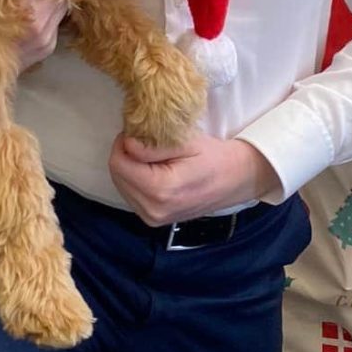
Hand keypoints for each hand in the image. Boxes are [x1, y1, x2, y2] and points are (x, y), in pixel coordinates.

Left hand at [108, 132, 279, 225]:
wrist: (234, 181)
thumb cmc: (213, 157)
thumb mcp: (186, 142)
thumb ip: (153, 147)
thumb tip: (127, 144)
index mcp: (161, 190)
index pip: (119, 163)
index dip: (123, 142)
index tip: (138, 131)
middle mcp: (153, 210)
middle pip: (117, 175)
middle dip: (125, 153)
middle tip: (144, 140)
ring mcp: (153, 218)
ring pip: (121, 185)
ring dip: (129, 166)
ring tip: (150, 155)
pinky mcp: (153, 220)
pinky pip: (131, 195)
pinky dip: (135, 179)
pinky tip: (152, 170)